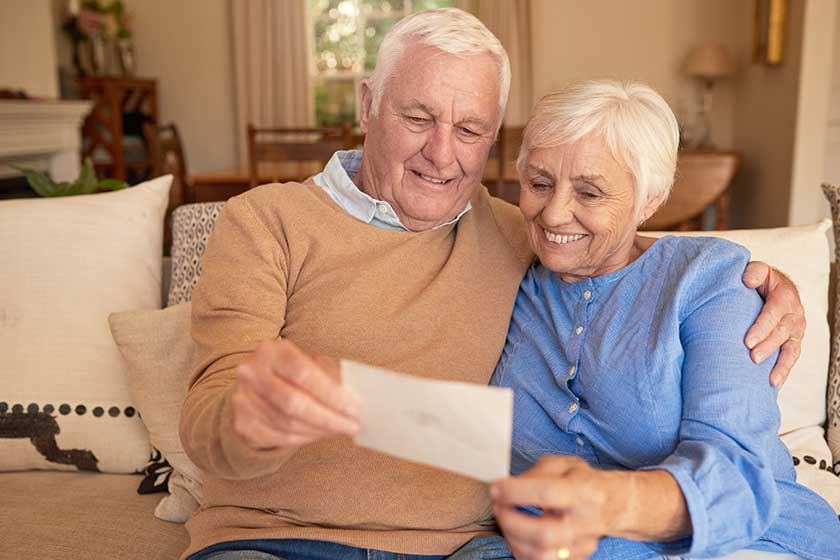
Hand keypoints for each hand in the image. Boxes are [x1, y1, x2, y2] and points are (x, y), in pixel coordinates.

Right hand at [230, 338, 359, 449]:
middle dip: (328, 417)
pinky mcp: (242, 423)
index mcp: (271, 351)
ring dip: (320, 430)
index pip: (303, 372)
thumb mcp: (310, 364)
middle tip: (353, 425)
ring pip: (287, 424)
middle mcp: (251, 372)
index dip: (330, 392)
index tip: (355, 406)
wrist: (255, 386)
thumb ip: (331, 376)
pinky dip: (306, 438)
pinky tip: (322, 434)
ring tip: (341, 429)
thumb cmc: (293, 373)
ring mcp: (243, 399)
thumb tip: (359, 396)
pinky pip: (279, 437)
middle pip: (293, 402)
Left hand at [490, 456, 611, 559]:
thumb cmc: (582, 480)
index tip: (496, 488)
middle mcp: (586, 522)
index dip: (515, 492)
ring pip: (541, 556)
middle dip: (511, 522)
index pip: (546, 494)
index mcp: (584, 491)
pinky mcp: (577, 558)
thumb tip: (507, 486)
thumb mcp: (563, 464)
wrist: (614, 503)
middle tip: (498, 507)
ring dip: (513, 538)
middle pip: (544, 535)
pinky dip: (521, 550)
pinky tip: (516, 534)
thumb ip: (535, 473)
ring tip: (505, 519)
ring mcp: (583, 545)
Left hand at [742, 261, 805, 386]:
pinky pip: (791, 357)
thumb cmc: (761, 280)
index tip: (748, 341)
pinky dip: (784, 370)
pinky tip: (775, 384)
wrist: (774, 287)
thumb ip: (754, 272)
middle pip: (783, 332)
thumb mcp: (758, 270)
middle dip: (768, 346)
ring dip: (781, 364)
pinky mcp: (793, 341)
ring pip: (791, 348)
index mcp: (785, 296)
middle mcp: (794, 314)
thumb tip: (747, 280)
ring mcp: (796, 329)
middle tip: (753, 358)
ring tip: (770, 379)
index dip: (762, 327)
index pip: (774, 312)